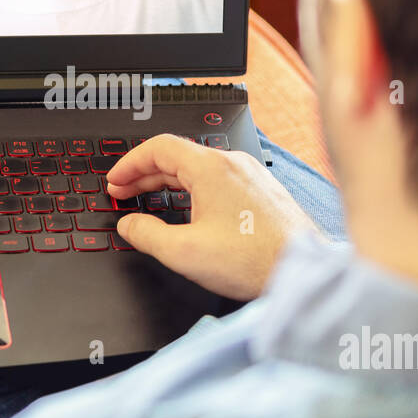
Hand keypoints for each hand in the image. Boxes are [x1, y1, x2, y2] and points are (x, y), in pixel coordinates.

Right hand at [105, 134, 318, 300]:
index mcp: (211, 168)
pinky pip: (217, 180)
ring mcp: (250, 175)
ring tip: (147, 199)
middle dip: (144, 173)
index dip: (129, 163)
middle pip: (177, 156)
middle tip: (123, 192)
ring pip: (197, 168)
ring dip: (167, 181)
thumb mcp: (184, 252)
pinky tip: (185, 209)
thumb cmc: (255, 259)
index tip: (115, 180)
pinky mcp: (261, 191)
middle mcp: (233, 163)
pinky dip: (191, 188)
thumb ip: (146, 235)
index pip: (158, 147)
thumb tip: (129, 225)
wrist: (302, 270)